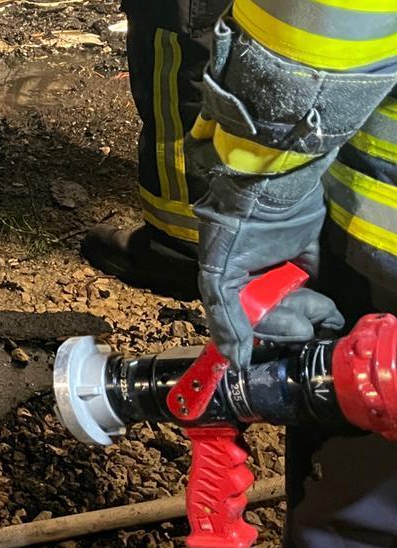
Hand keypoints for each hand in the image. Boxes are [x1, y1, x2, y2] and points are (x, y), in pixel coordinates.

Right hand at [197, 191, 343, 366]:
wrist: (272, 185)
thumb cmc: (237, 227)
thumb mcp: (218, 272)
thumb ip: (225, 316)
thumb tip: (235, 361)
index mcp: (225, 279)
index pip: (245, 318)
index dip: (263, 332)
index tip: (283, 338)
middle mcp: (251, 275)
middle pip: (273, 313)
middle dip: (291, 323)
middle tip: (306, 328)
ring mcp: (278, 266)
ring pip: (295, 302)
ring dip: (310, 313)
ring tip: (324, 313)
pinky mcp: (304, 255)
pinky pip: (313, 285)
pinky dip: (322, 301)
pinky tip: (329, 311)